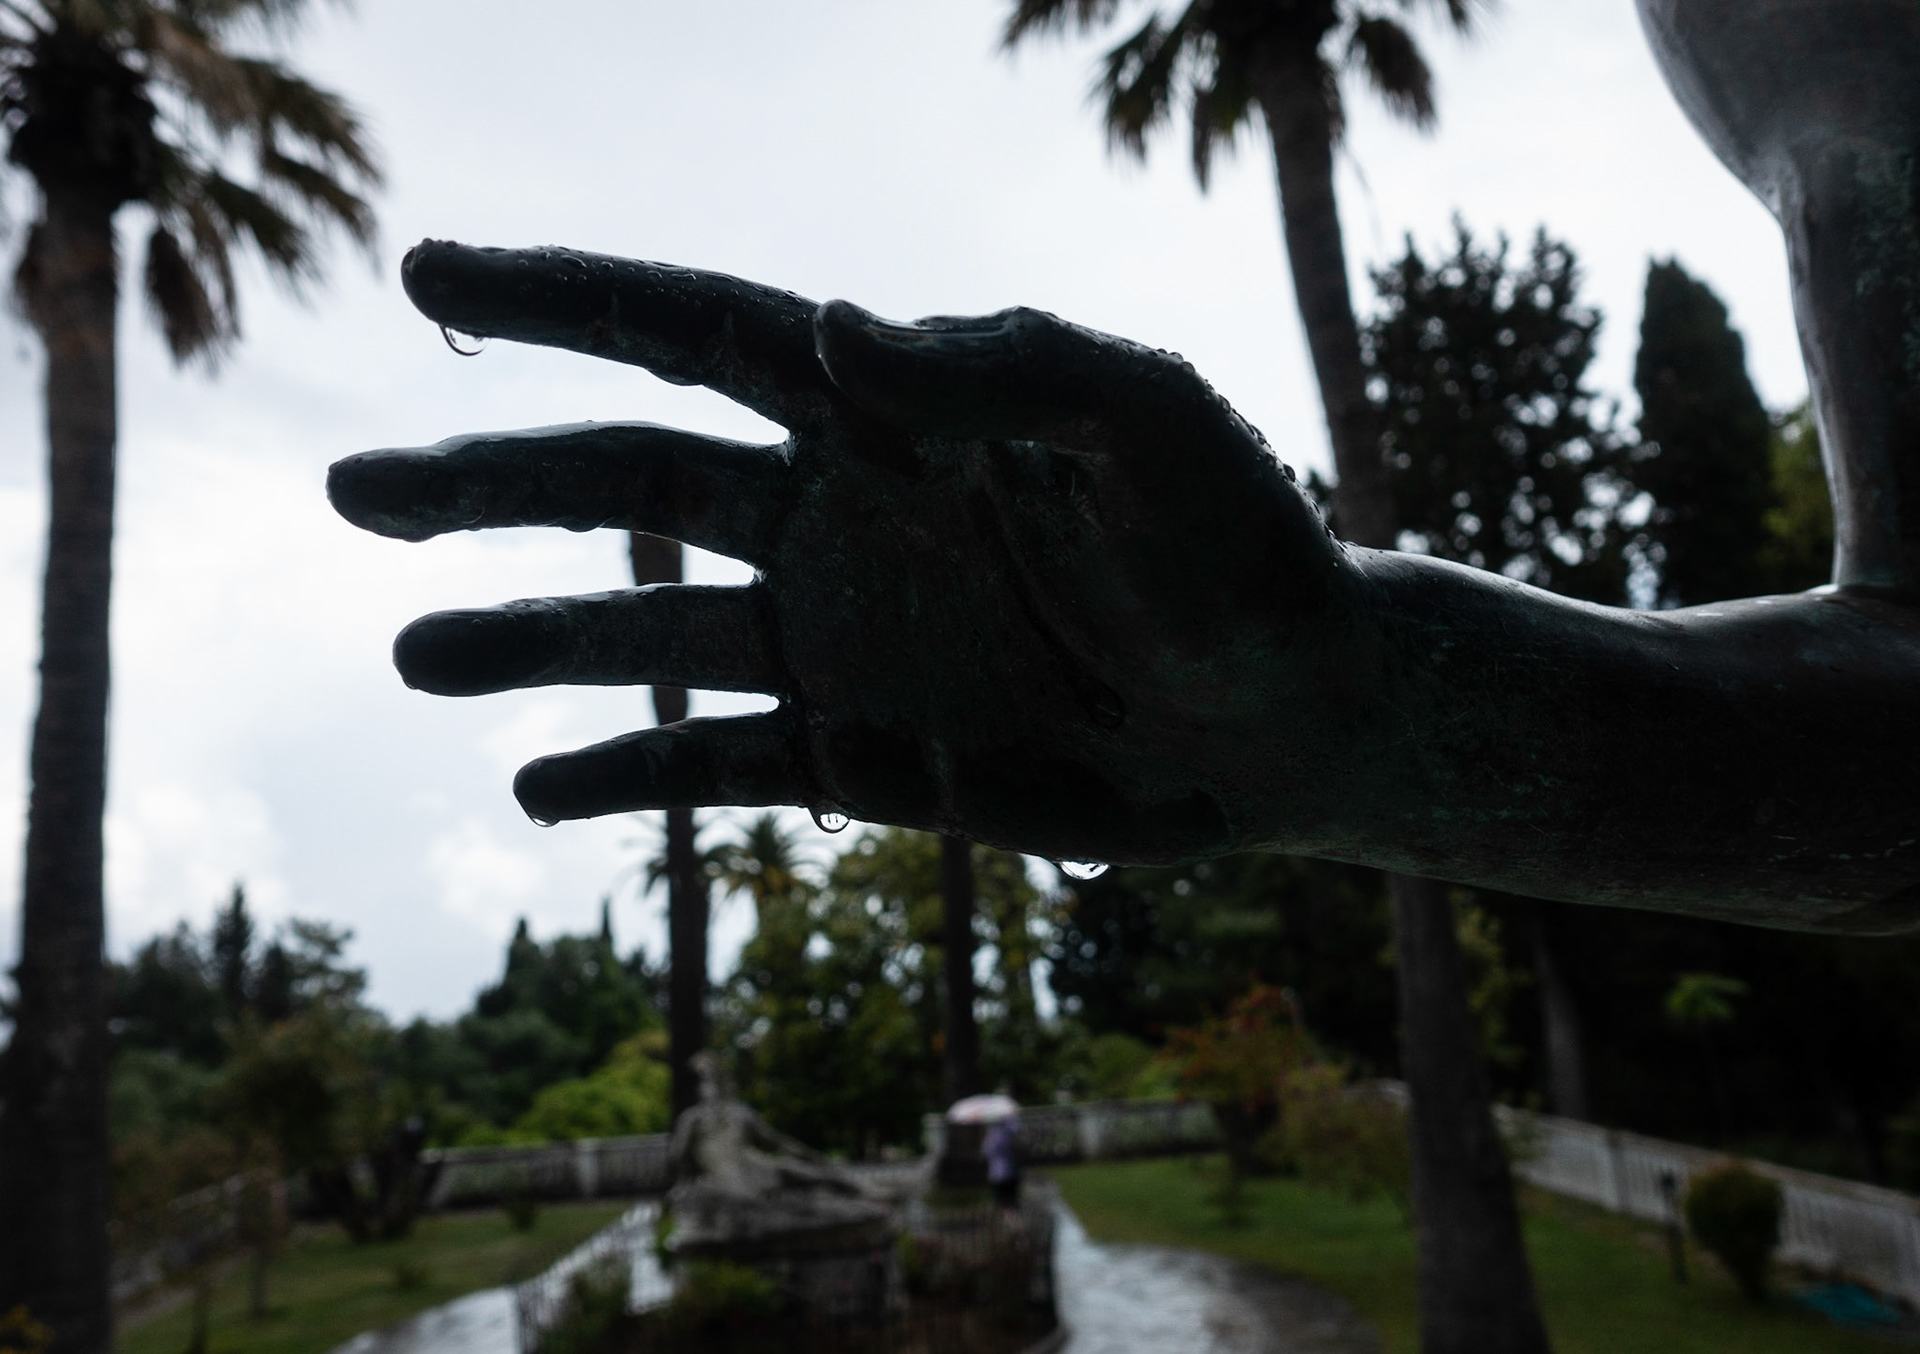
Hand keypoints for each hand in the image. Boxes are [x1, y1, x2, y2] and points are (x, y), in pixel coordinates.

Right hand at [328, 241, 1347, 865]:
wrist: (1290, 717)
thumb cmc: (1240, 549)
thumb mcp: (1150, 424)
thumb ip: (1004, 365)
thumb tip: (831, 333)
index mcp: (888, 414)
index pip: (693, 336)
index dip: (560, 301)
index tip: (428, 269)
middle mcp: (840, 517)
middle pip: (626, 488)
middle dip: (488, 486)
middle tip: (351, 494)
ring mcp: (842, 640)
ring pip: (646, 639)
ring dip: (524, 644)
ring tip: (412, 650)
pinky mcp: (863, 758)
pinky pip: (715, 768)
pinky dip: (626, 779)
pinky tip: (534, 788)